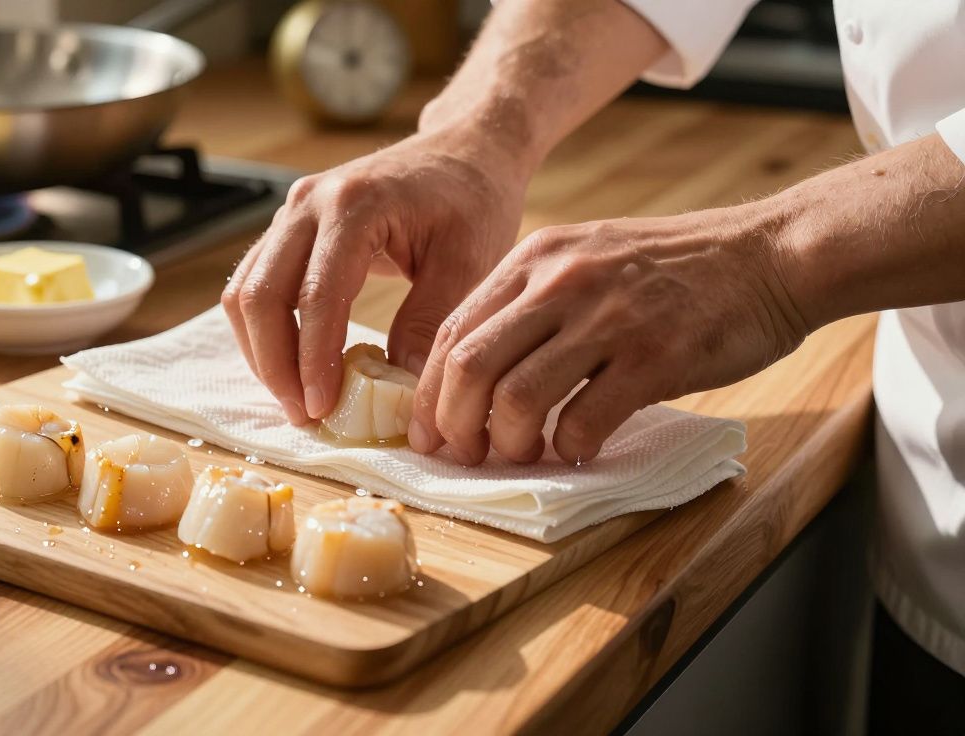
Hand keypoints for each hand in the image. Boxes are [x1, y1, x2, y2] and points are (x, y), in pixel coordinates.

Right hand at [223, 126, 533, 423]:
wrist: (463, 152)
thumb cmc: (472, 200)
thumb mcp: (470, 260)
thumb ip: (430, 321)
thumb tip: (399, 387)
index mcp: (354, 204)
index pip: (315, 294)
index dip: (313, 359)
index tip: (323, 407)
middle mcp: (308, 203)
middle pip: (259, 295)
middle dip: (275, 365)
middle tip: (304, 414)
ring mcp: (290, 214)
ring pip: (245, 293)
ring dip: (262, 353)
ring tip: (297, 400)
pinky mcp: (287, 230)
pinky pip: (254, 286)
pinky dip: (264, 333)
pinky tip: (294, 368)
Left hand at [407, 205, 809, 464]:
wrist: (770, 254)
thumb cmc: (675, 266)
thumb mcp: (587, 257)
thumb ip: (533, 300)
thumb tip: (477, 370)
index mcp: (537, 258)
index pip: (455, 331)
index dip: (430, 393)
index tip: (431, 431)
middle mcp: (562, 282)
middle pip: (470, 367)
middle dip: (455, 425)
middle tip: (467, 455)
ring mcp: (607, 318)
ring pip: (517, 397)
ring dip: (510, 443)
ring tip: (526, 455)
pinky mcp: (654, 356)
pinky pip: (585, 419)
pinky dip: (571, 448)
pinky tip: (580, 449)